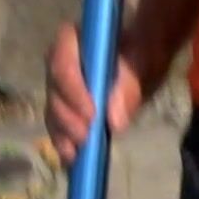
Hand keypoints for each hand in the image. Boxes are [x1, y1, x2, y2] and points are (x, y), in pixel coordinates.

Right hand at [44, 23, 167, 164]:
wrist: (145, 57)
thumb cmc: (144, 51)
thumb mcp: (144, 62)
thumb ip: (130, 85)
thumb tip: (114, 122)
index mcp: (74, 40)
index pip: (62, 60)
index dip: (72, 89)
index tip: (91, 115)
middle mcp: (60, 60)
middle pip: (54, 89)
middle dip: (67, 117)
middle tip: (86, 138)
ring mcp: (61, 84)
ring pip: (53, 109)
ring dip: (63, 133)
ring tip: (77, 154)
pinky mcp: (67, 104)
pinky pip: (59, 122)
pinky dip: (64, 140)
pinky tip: (73, 159)